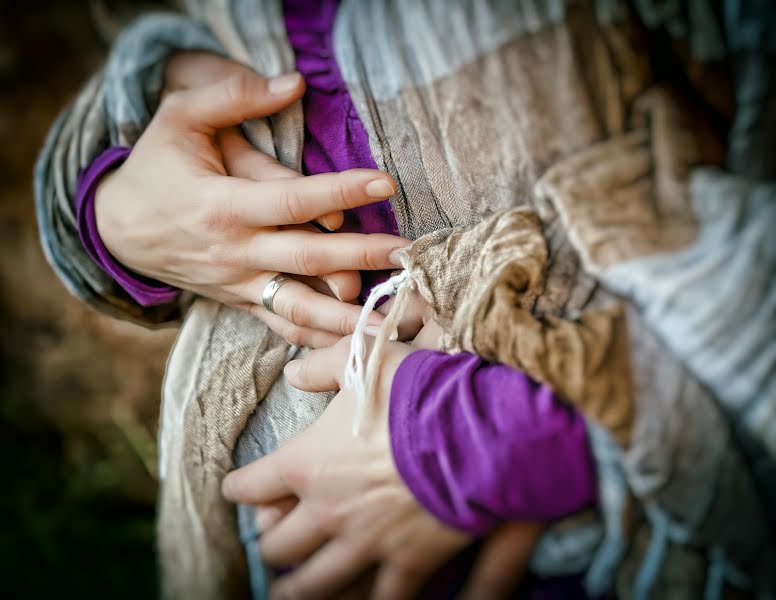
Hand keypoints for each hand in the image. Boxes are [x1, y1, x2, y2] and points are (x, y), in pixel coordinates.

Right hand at [95, 53, 407, 346]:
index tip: (383, 181)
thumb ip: (232, 96)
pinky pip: (283, 326)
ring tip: (392, 314)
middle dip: (361, 256)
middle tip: (407, 252)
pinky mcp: (241, 302)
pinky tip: (356, 342)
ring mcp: (238, 284)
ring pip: (299, 307)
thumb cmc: (156, 168)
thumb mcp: (179, 118)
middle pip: (307, 258)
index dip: (340, 192)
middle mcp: (234, 252)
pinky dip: (319, 337)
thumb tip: (293, 83)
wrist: (119, 229)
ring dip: (348, 314)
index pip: (292, 200)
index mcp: (222, 206)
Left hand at [223, 325, 543, 598]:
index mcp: (307, 463)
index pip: (252, 484)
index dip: (238, 487)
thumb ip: (323, 366)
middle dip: (269, 546)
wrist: (477, 431)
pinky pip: (382, 598)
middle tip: (269, 547)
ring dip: (297, 590)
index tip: (236, 490)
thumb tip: (292, 374)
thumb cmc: (418, 392)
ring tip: (286, 595)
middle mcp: (327, 510)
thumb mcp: (365, 362)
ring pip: (315, 584)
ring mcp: (366, 543)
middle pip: (278, 545)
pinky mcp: (408, 562)